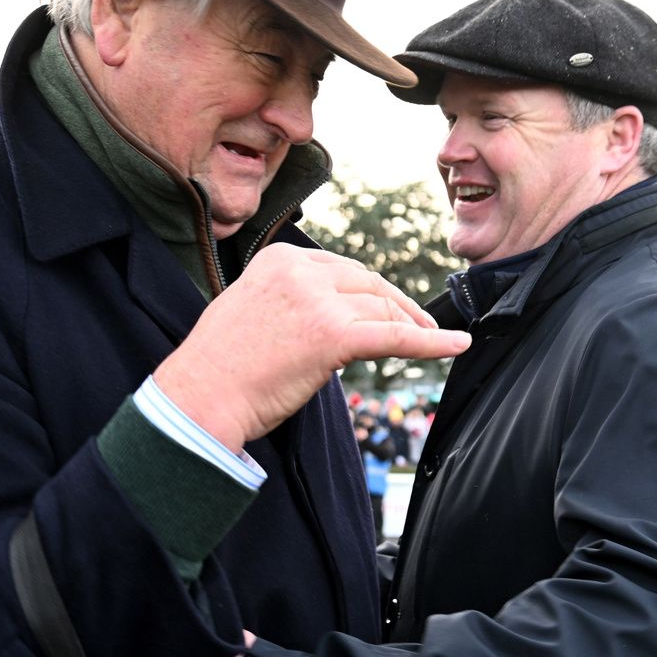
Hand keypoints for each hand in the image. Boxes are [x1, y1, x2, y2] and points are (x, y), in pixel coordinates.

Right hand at [154, 246, 470, 451]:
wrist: (200, 396)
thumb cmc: (221, 366)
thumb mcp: (252, 308)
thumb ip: (291, 300)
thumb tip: (331, 315)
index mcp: (280, 259)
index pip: (343, 269)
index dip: (373, 292)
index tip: (392, 308)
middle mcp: (301, 271)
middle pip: (369, 284)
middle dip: (400, 306)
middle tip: (423, 326)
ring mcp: (319, 301)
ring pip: (383, 310)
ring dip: (413, 327)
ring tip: (436, 341)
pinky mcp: (334, 335)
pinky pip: (394, 338)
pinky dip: (432, 343)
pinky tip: (456, 345)